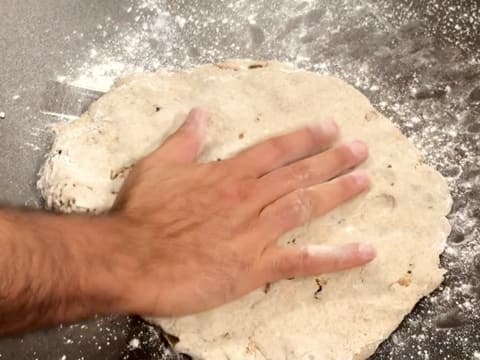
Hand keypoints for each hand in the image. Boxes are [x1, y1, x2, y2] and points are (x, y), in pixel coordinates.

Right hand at [111, 108, 374, 316]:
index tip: (331, 128)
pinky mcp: (255, 266)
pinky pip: (303, 261)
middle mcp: (248, 197)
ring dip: (338, 192)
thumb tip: (198, 113)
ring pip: (305, 206)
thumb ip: (184, 140)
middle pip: (299, 174)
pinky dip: (336, 256)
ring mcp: (255, 232)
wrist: (131, 260)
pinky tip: (364, 250)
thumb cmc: (141, 214)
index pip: (276, 149)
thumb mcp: (158, 166)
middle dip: (333, 159)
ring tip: (365, 180)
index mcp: (228, 174)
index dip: (306, 137)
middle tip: (361, 150)